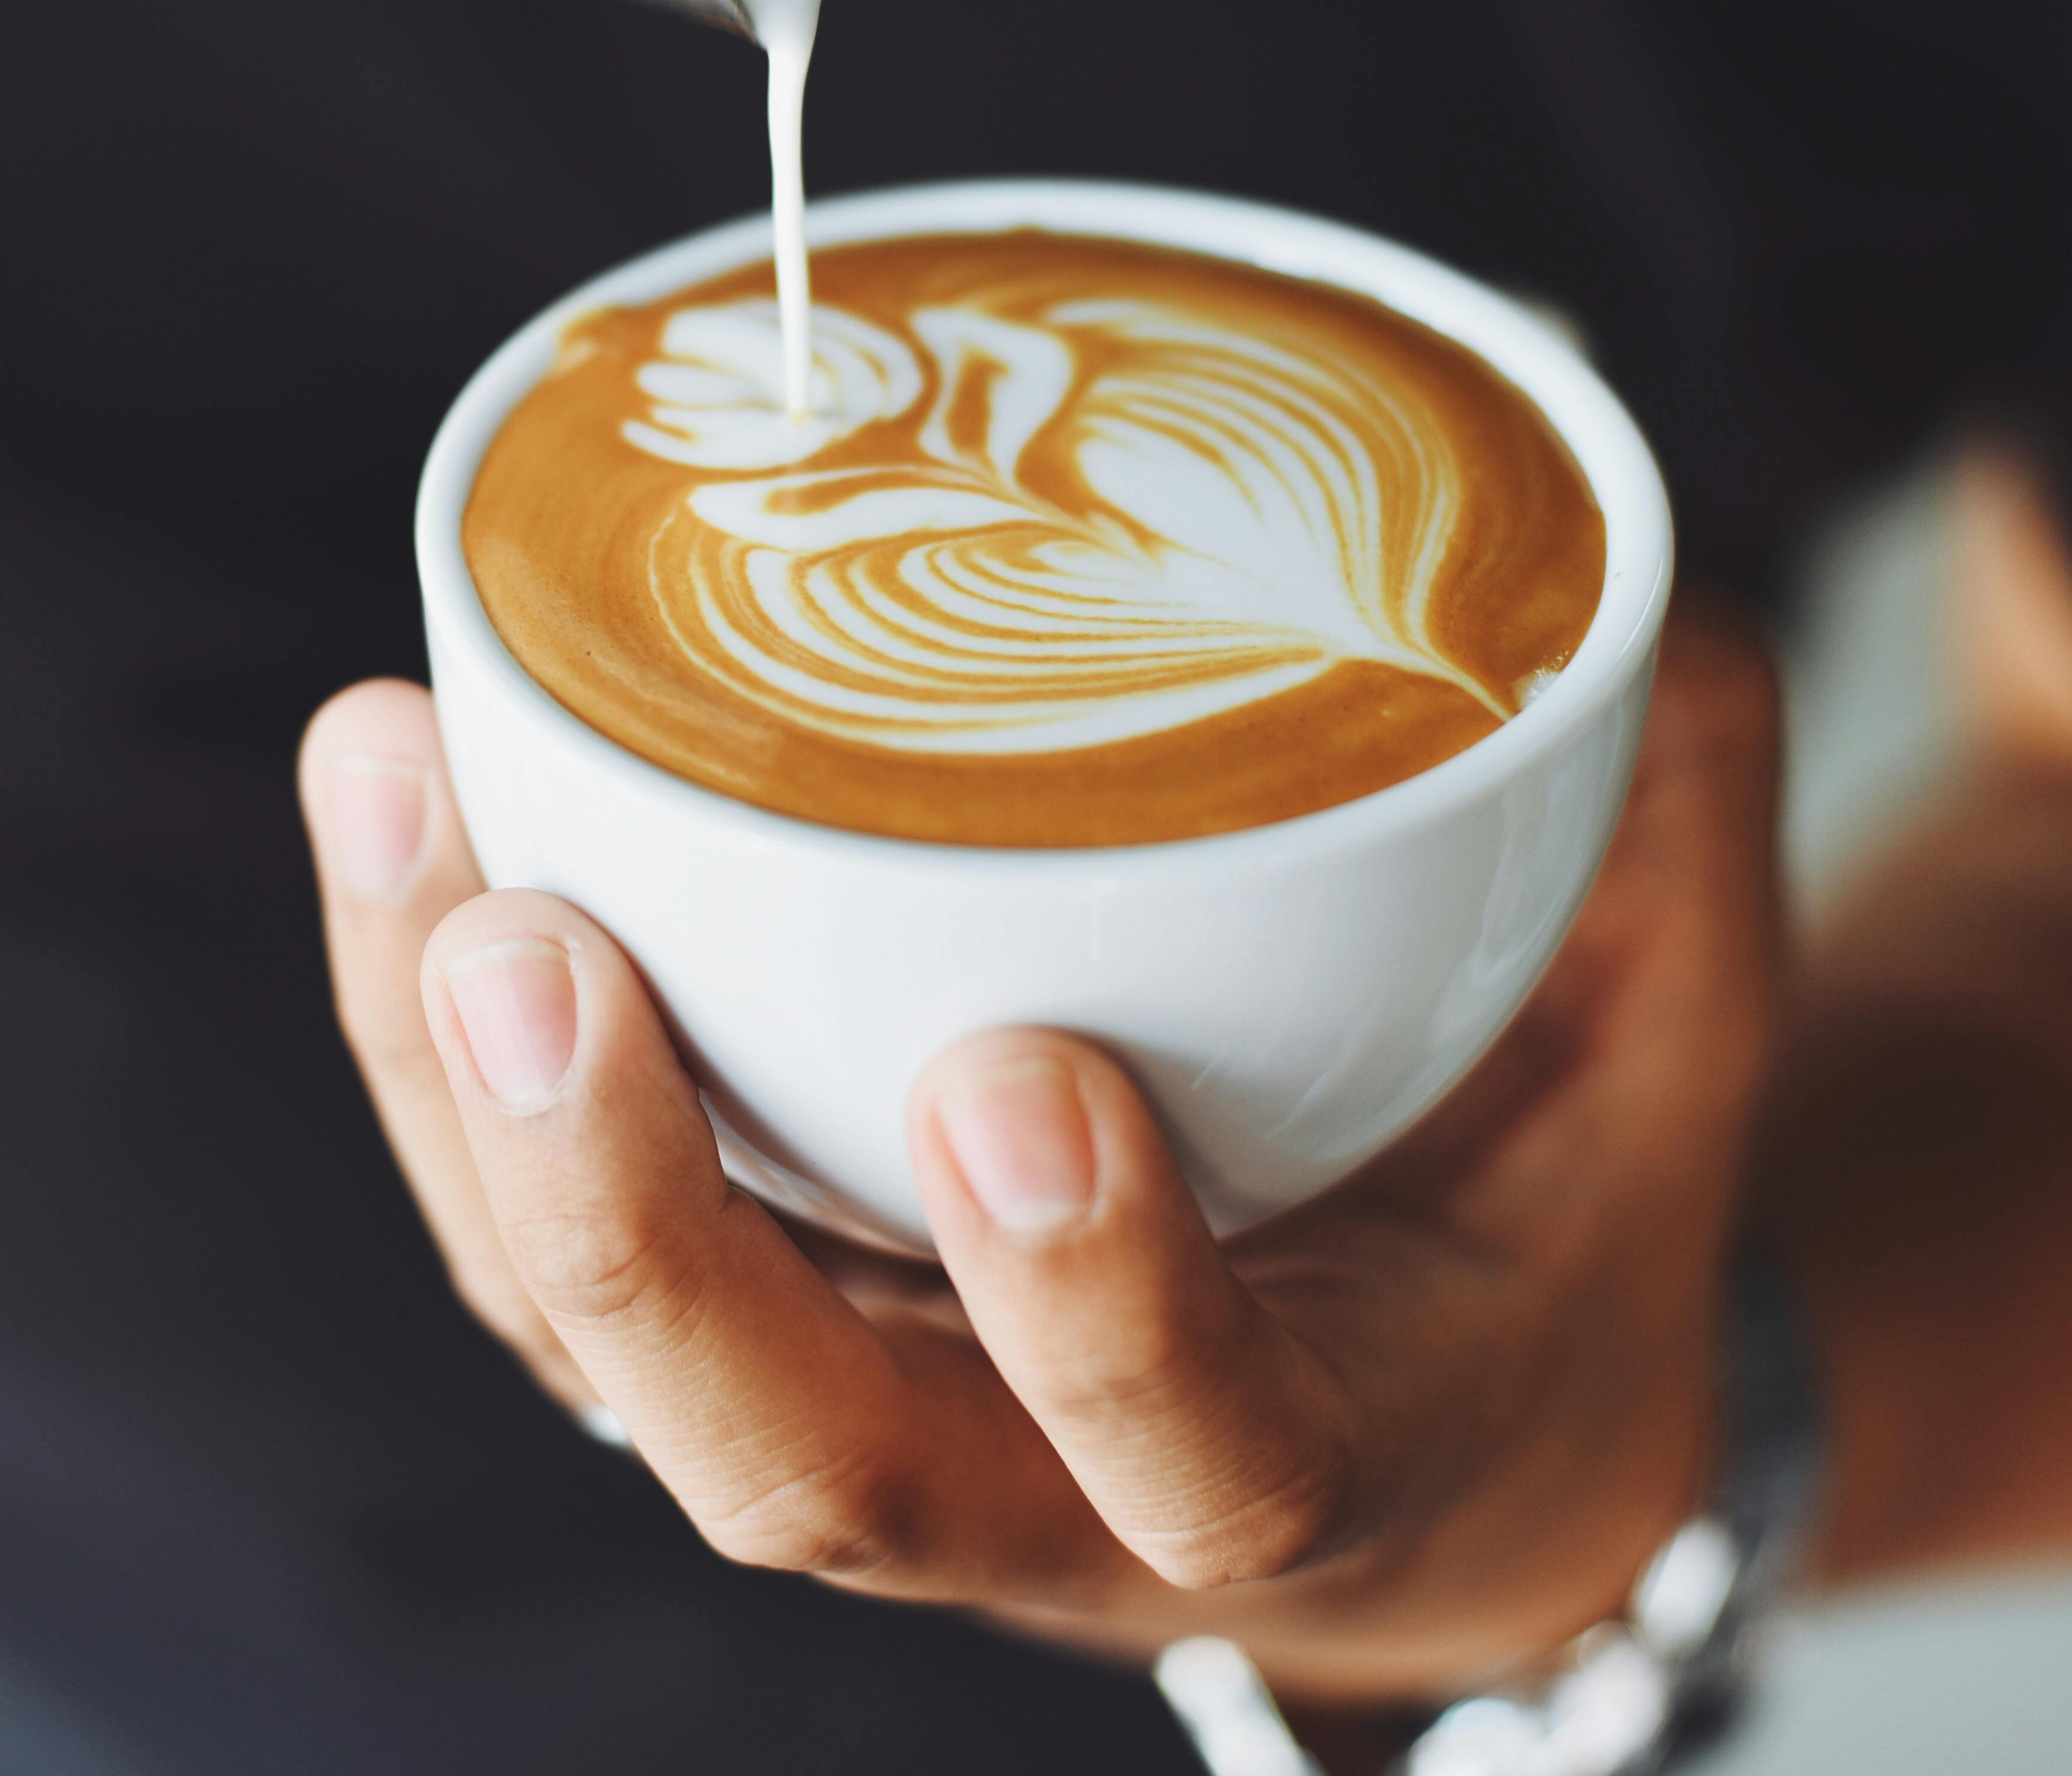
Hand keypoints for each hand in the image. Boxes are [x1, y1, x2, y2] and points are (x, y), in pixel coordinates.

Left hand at [299, 605, 1784, 1701]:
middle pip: (786, 1459)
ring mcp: (852, 1396)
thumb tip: (1625, 582)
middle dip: (632, 1220)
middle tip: (534, 952)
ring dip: (456, 1086)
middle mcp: (1033, 1489)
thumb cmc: (1543, 1225)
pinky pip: (536, 1223)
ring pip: (594, 1334)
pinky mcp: (740, 1300)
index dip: (1099, 1313)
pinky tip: (400, 789)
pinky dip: (436, 1025)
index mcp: (1311, 1465)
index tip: (1024, 1082)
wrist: (1431, 1426)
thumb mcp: (1672, 1061)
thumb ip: (1662, 830)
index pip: (1196, 1464)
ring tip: (399, 782)